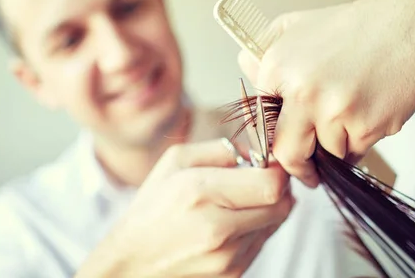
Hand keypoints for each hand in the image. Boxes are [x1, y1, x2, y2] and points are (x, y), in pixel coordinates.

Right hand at [76, 139, 293, 277]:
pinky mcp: (233, 273)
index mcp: (199, 192)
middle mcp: (216, 228)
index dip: (278, 170)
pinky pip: (262, 242)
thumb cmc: (154, 206)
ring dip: (268, 208)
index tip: (271, 163)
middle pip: (281, 205)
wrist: (133, 260)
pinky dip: (256, 228)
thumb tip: (257, 154)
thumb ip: (222, 149)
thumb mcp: (177, 161)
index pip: (271, 184)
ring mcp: (226, 256)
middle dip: (279, 188)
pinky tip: (232, 222)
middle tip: (263, 178)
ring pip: (276, 224)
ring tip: (240, 201)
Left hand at [239, 0, 414, 187]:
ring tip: (350, 114)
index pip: (262, 125)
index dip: (273, 141)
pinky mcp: (367, 125)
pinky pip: (356, 151)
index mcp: (277, 67)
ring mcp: (334, 110)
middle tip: (308, 171)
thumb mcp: (294, 26)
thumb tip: (245, 79)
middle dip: (299, 167)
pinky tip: (369, 111)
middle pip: (288, 154)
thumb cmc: (349, 28)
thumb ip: (262, 54)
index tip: (282, 149)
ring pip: (327, 154)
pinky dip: (361, 140)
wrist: (407, 24)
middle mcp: (301, 91)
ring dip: (337, 146)